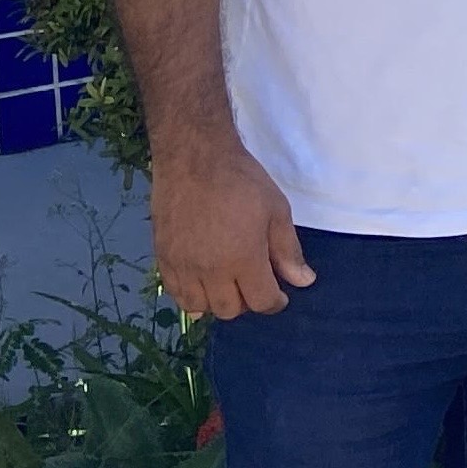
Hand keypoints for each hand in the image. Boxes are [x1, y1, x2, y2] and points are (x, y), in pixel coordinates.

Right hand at [153, 134, 314, 317]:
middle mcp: (210, 270)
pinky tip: (203, 280)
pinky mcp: (163, 257)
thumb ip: (288, 250)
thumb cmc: (241, 180)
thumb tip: (304, 281)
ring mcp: (182, 266)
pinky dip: (191, 295)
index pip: (261, 302)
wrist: (194, 157)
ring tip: (228, 283)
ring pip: (200, 307)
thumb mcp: (276, 211)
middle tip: (254, 282)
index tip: (279, 294)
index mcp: (242, 259)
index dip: (275, 302)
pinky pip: (175, 292)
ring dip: (218, 301)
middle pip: (230, 310)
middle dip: (247, 302)